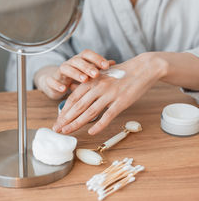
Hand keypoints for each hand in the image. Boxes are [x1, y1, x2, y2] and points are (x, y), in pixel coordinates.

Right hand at [34, 49, 114, 99]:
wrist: (56, 82)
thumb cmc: (77, 77)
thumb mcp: (89, 73)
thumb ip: (99, 68)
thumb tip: (114, 64)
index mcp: (80, 60)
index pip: (88, 54)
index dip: (97, 58)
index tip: (107, 65)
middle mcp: (70, 63)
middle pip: (78, 60)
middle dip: (87, 66)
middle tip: (96, 74)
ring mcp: (60, 71)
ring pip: (66, 68)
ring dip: (75, 73)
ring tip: (84, 80)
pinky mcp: (51, 80)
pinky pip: (52, 80)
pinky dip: (57, 84)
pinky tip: (65, 89)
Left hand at [53, 52, 167, 133]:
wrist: (143, 68)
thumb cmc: (123, 73)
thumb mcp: (103, 74)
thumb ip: (90, 83)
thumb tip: (74, 89)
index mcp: (93, 80)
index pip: (74, 97)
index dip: (64, 110)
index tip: (58, 120)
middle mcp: (99, 87)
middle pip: (78, 106)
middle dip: (66, 119)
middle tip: (57, 129)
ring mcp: (110, 94)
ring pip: (90, 111)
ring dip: (77, 123)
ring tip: (67, 132)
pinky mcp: (122, 101)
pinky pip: (108, 115)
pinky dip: (99, 125)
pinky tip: (91, 132)